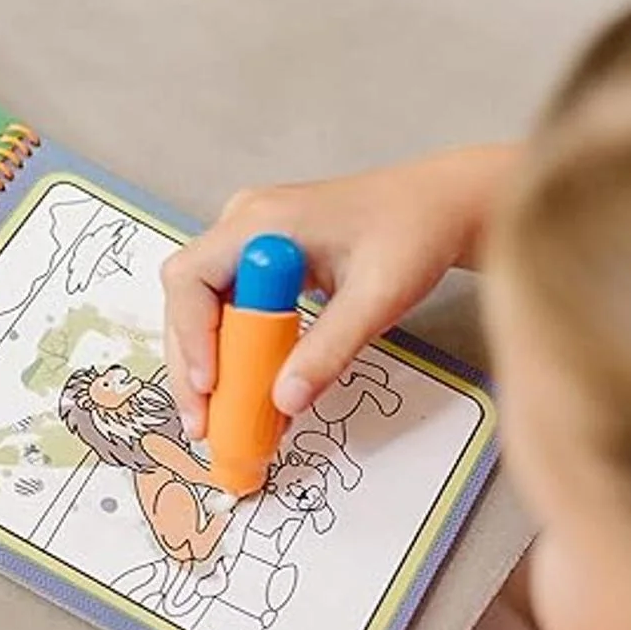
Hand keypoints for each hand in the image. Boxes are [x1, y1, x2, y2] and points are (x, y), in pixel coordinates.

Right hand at [161, 145, 518, 436]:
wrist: (443, 206)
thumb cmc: (415, 236)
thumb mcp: (377, 299)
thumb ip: (329, 350)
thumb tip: (283, 402)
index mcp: (262, 221)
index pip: (191, 276)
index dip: (190, 334)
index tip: (209, 385)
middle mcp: (244, 225)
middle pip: (187, 297)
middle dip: (190, 363)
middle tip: (201, 423)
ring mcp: (249, 240)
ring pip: (202, 307)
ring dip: (207, 362)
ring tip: (217, 418)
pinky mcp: (263, 260)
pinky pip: (230, 308)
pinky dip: (234, 351)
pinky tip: (246, 391)